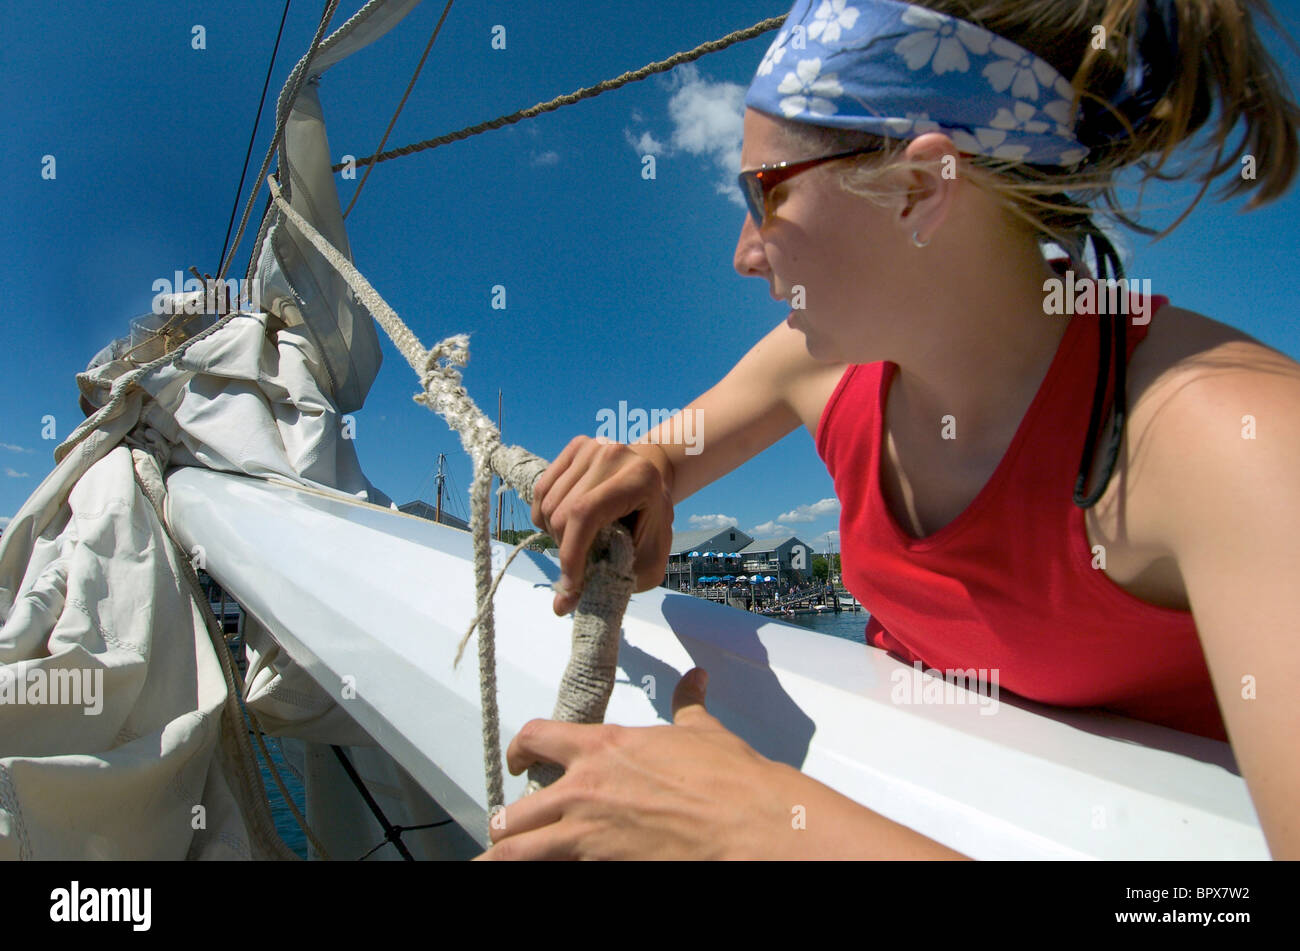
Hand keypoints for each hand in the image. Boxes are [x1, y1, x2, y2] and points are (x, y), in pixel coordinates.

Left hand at [474, 668, 973, 860]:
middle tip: (506, 830)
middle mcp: (583, 790)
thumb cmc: (729, 778)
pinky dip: (539, 874)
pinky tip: (538, 875)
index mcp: (602, 748)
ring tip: (493, 863)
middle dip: (505, 824)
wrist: (749, 822)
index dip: (520, 748)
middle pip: (514, 810)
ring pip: (516, 852)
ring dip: (503, 857)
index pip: (536, 737)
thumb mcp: (703, 732)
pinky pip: (550, 873)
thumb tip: (694, 679)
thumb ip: (688, 705)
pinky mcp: (599, 866)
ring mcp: (586, 834)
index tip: (519, 759)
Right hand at [531, 435, 673, 614]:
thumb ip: (607, 586)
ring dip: (555, 534)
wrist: (654, 487)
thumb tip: (558, 609)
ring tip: (580, 540)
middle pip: (562, 511)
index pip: (586, 514)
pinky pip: (541, 490)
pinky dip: (546, 516)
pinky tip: (568, 524)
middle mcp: (613, 454)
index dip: (571, 552)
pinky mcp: (576, 446)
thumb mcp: (644, 563)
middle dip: (565, 548)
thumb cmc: (651, 528)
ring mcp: (592, 446)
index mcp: (639, 479)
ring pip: (547, 502)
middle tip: (583, 561)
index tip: (571, 584)